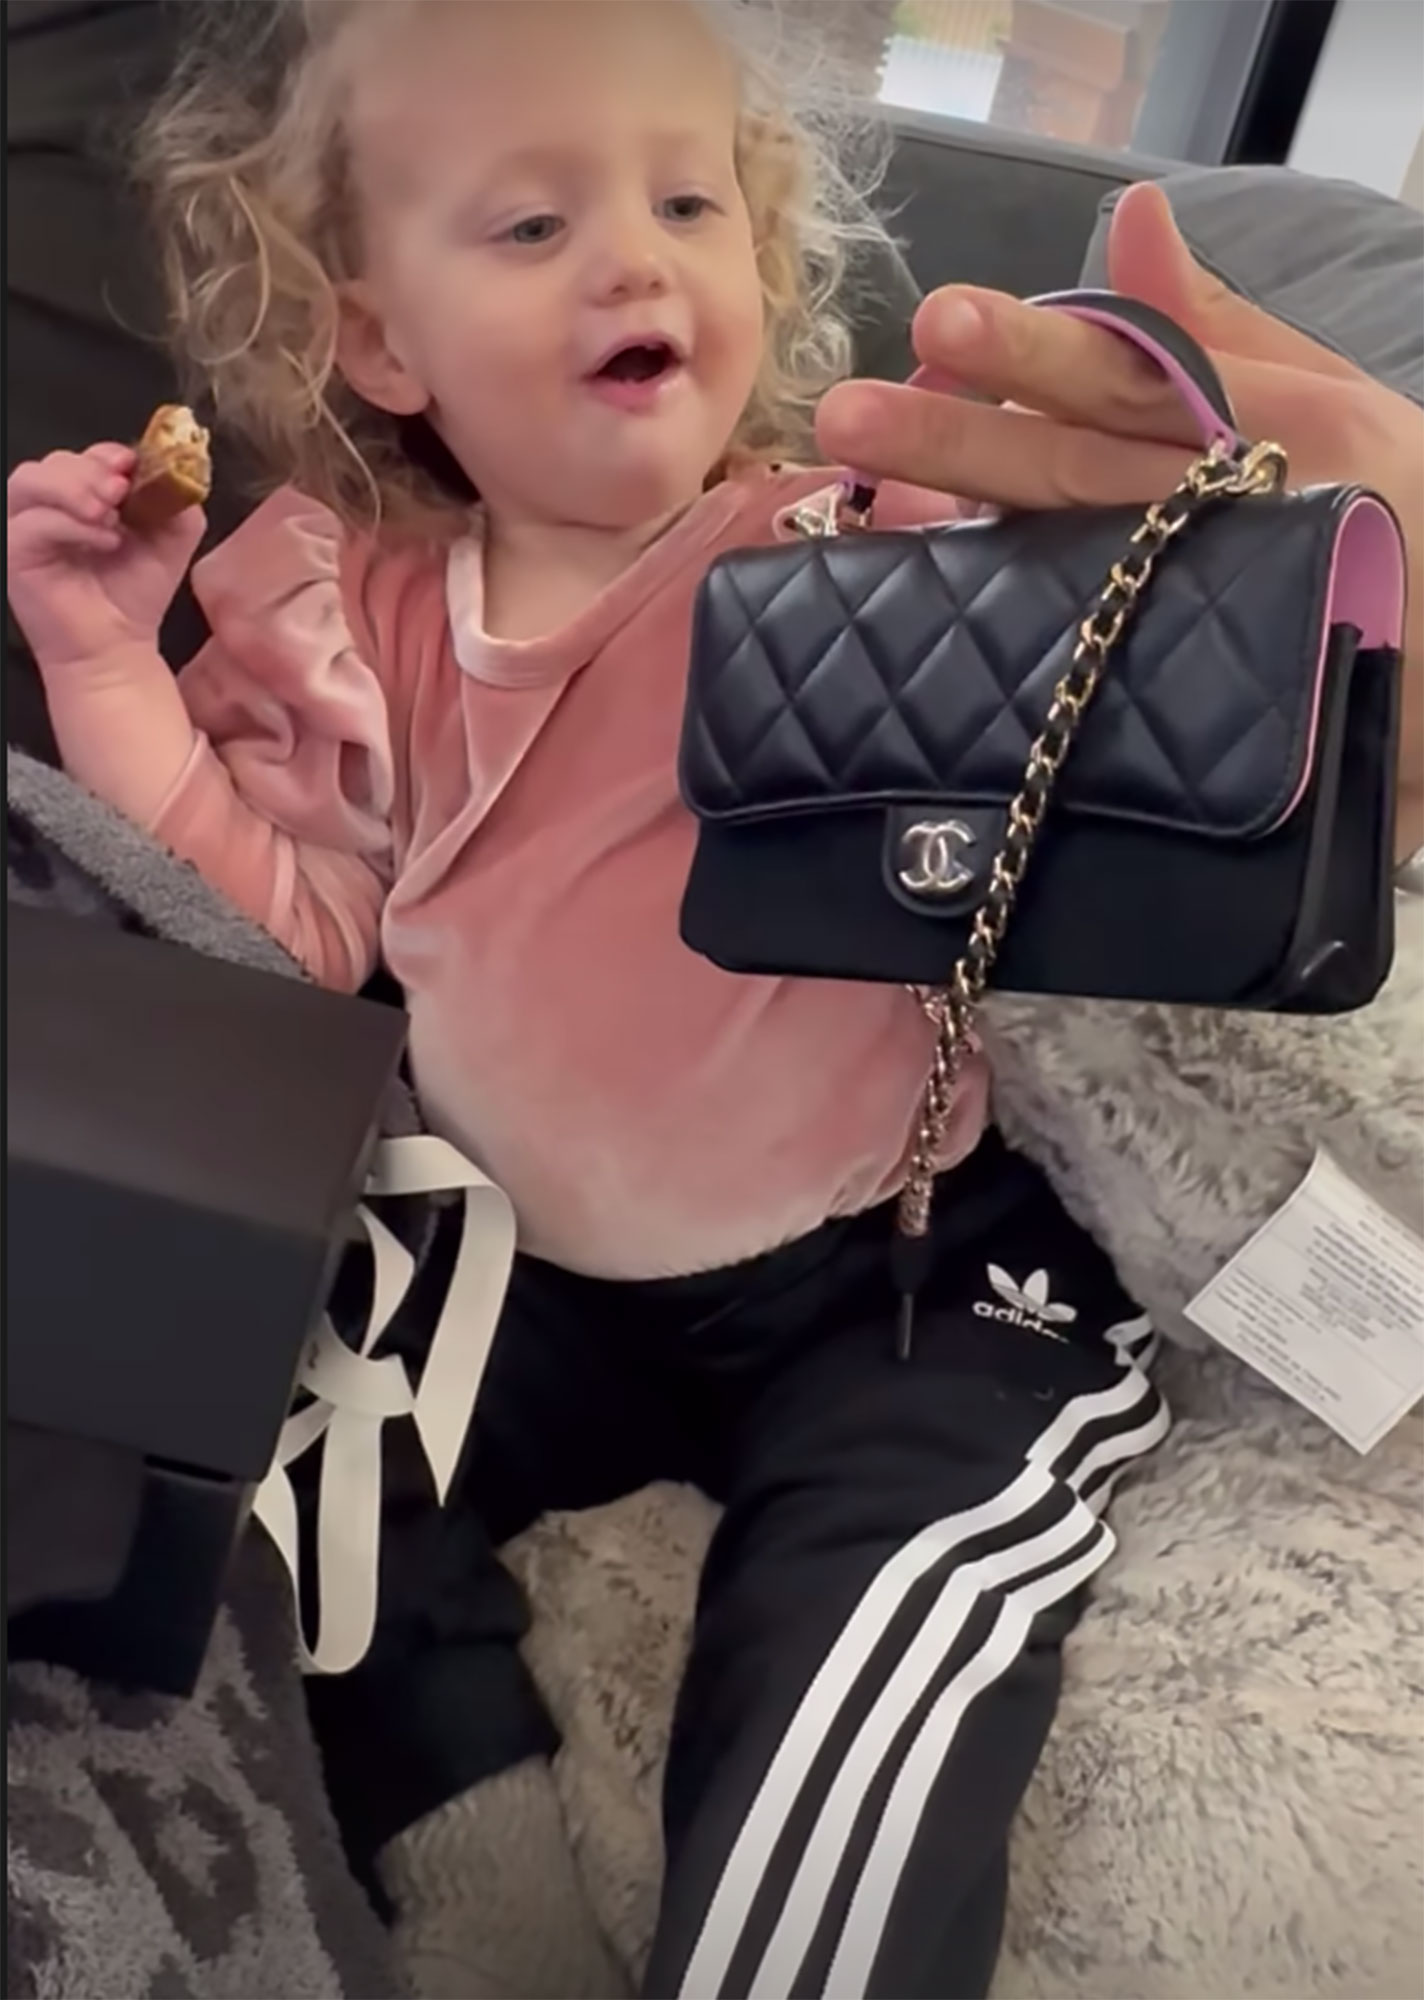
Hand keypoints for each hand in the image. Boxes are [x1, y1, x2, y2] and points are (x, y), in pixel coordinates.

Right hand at [7, 443, 205, 671]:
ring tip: (109, 516)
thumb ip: (175, 500)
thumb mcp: (172, 537)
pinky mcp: (13, 550)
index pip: (87, 454)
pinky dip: (70, 525)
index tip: (132, 466)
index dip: (108, 454)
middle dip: (91, 470)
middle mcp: (50, 503)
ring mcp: (26, 524)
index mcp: (85, 493)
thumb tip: (167, 469)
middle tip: (120, 491)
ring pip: (32, 479)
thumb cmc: (136, 592)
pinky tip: (104, 541)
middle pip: (56, 460)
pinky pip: (32, 521)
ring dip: (73, 488)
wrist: (118, 645)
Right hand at [816, 182, 1422, 853]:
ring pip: (1039, 552)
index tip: (938, 332)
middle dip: (951, 441)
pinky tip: (896, 594)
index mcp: (1233, 436)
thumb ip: (1230, 345)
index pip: (1116, 380)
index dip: (1029, 352)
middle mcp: (1175, 514)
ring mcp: (1152, 601)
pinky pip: (1050, 649)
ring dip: (944, 525)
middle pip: (1055, 466)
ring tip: (846, 499)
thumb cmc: (1421, 555)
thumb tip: (1135, 217)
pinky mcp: (1135, 688)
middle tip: (847, 422)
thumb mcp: (1352, 432)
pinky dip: (973, 625)